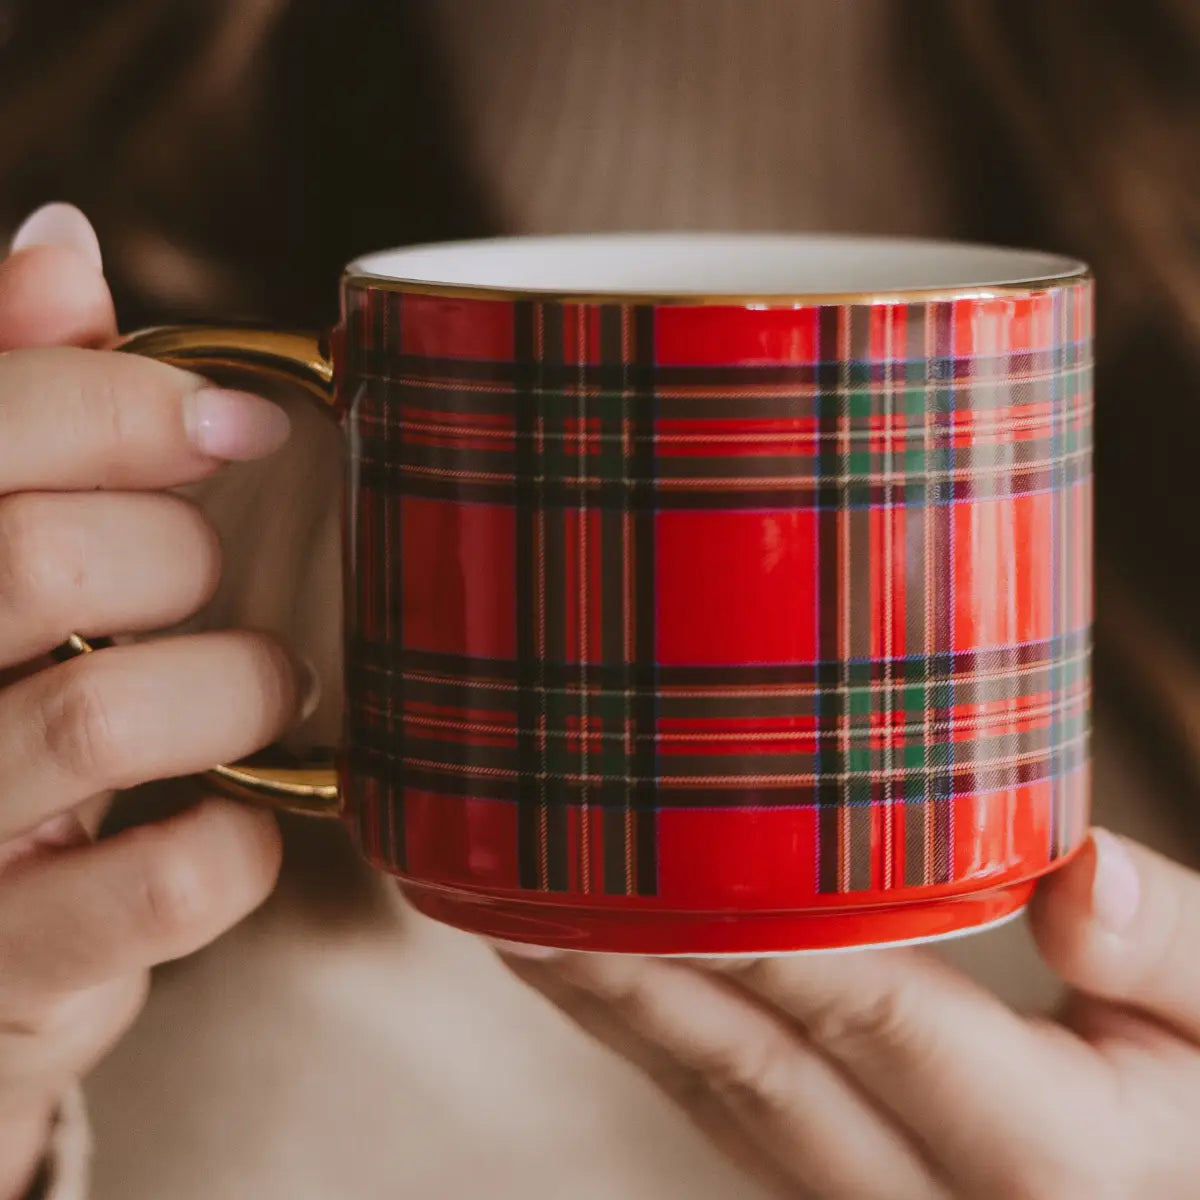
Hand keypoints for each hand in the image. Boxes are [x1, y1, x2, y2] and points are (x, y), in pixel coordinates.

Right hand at [0, 206, 300, 1198]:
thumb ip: (6, 403)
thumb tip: (64, 244)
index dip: (120, 399)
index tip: (239, 422)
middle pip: (38, 558)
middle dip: (175, 550)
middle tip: (209, 577)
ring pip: (102, 713)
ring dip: (234, 684)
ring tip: (259, 686)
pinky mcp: (8, 971)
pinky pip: (168, 882)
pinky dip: (241, 842)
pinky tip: (234, 823)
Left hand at [497, 830, 1199, 1198]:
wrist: (1183, 1184)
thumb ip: (1175, 949)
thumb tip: (1081, 871)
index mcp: (1049, 1162)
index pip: (870, 1010)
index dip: (757, 930)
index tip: (643, 857)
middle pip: (758, 1074)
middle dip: (636, 978)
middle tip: (521, 891)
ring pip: (724, 1112)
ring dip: (622, 1017)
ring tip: (528, 923)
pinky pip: (736, 1130)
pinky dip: (664, 1050)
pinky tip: (612, 985)